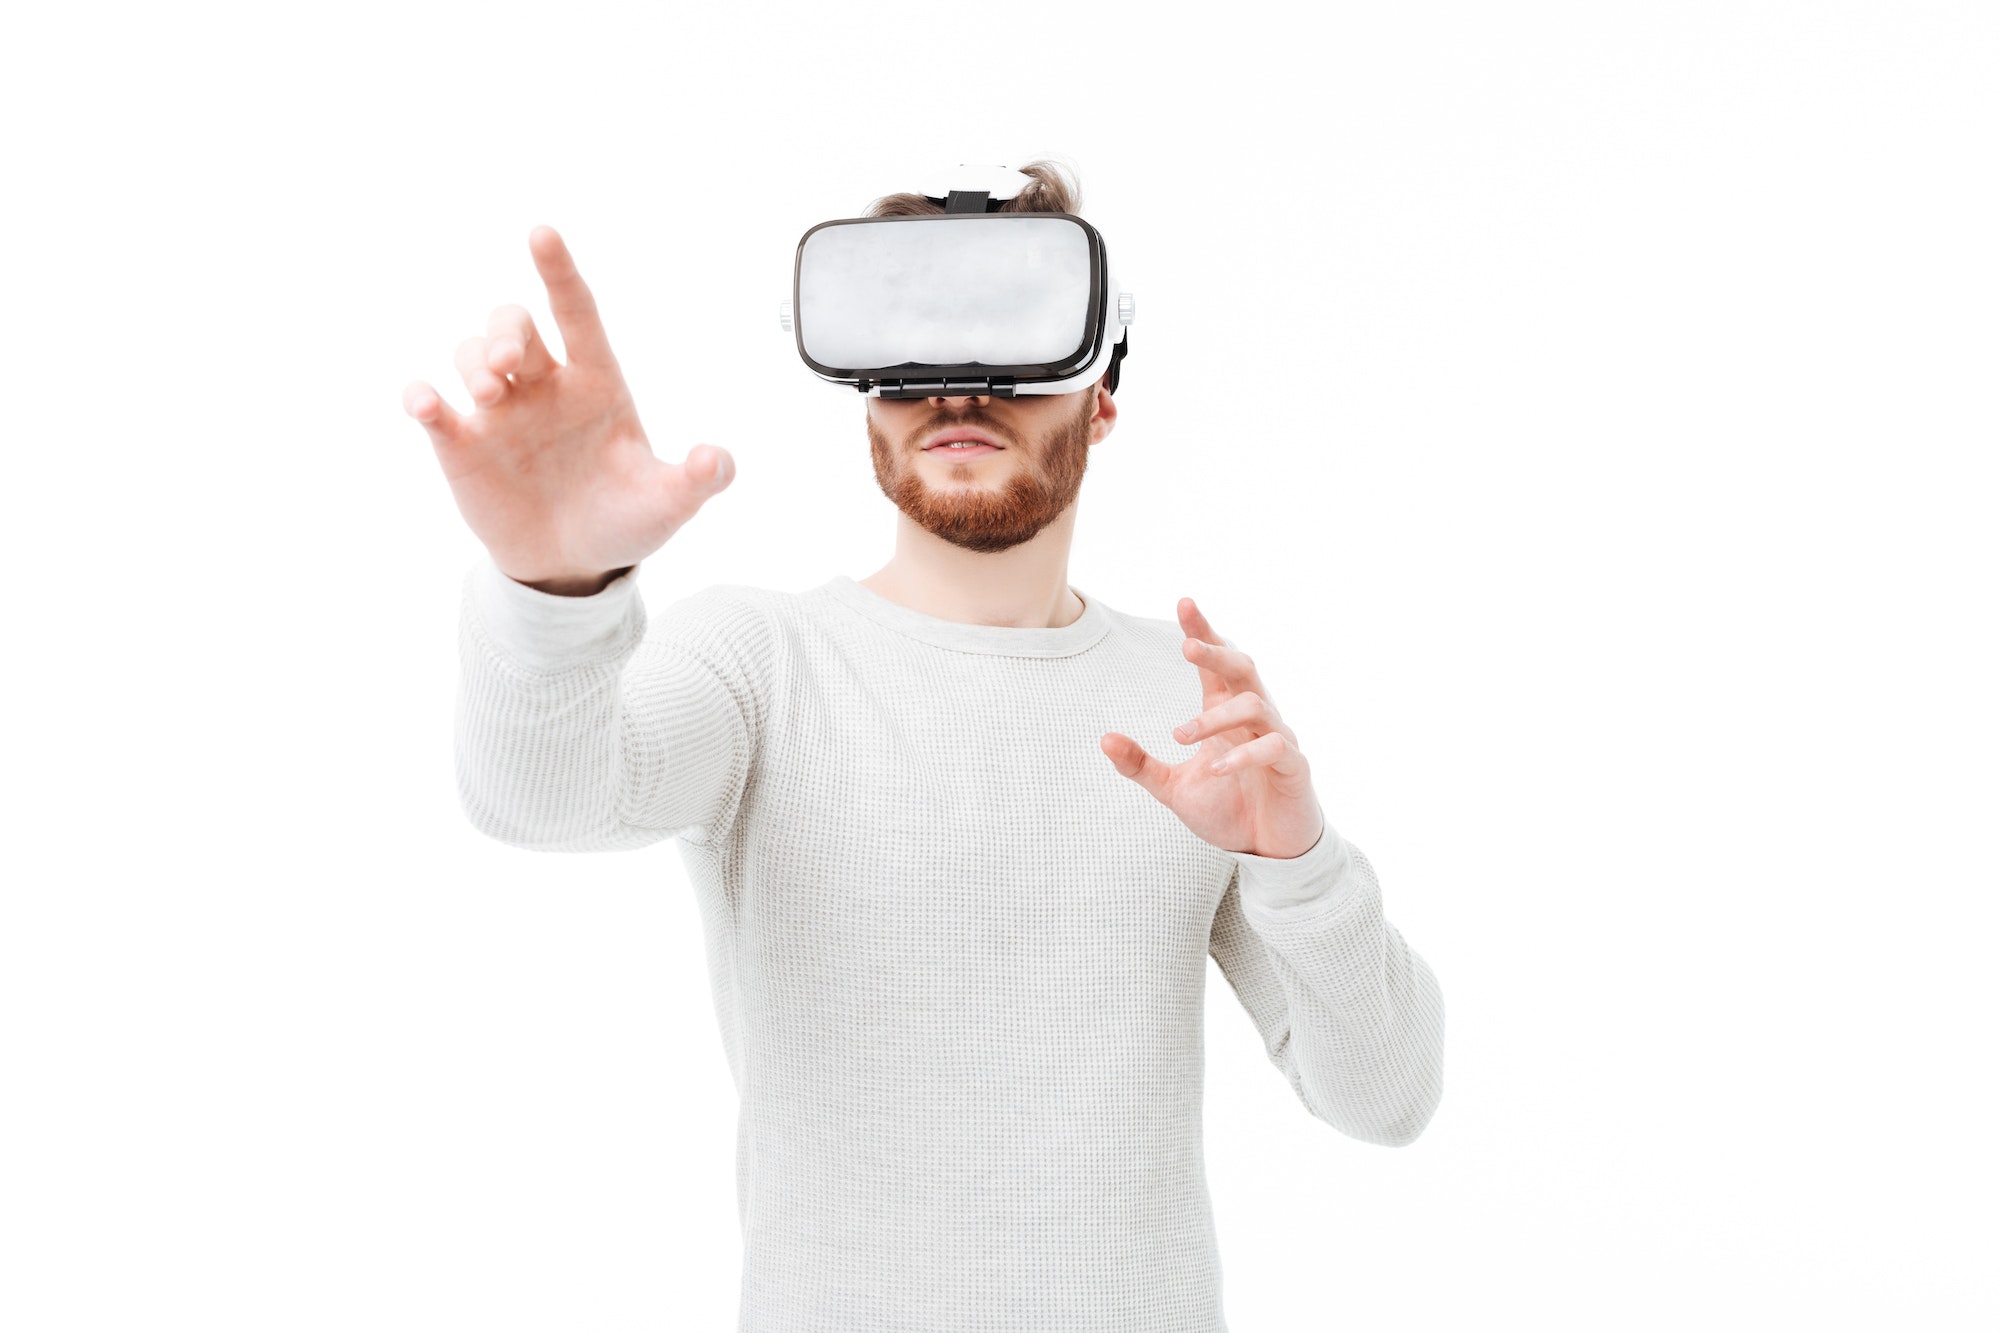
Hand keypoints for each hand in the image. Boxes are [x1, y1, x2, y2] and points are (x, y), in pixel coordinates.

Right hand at [403, 225, 734, 588]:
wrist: (575, 565)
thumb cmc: (624, 520)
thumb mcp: (665, 504)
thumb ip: (696, 480)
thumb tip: (717, 461)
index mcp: (595, 383)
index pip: (577, 313)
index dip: (560, 272)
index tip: (542, 232)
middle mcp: (543, 386)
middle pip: (514, 324)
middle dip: (504, 330)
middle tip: (506, 362)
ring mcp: (499, 413)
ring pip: (470, 353)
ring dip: (472, 361)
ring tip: (487, 393)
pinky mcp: (462, 446)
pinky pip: (433, 407)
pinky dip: (421, 398)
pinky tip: (425, 404)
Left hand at [1099, 597, 1326, 858]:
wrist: (1266, 852)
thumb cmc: (1226, 810)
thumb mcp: (1173, 790)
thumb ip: (1140, 766)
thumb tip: (1103, 739)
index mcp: (1225, 714)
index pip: (1216, 663)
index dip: (1203, 631)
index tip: (1184, 603)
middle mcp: (1254, 718)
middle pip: (1243, 667)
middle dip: (1216, 652)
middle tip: (1186, 646)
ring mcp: (1278, 739)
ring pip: (1255, 705)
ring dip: (1214, 718)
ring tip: (1181, 737)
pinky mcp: (1294, 766)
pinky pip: (1274, 747)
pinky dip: (1242, 756)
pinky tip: (1214, 769)